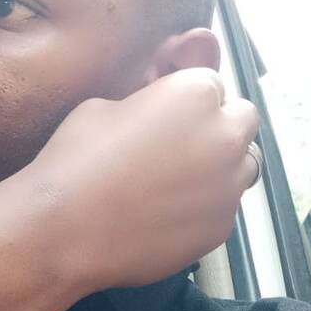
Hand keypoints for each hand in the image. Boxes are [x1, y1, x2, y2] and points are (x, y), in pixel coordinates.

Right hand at [27, 68, 258, 292]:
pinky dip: (206, 205)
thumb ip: (147, 104)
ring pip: (244, 165)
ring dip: (222, 164)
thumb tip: (156, 115)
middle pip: (243, 119)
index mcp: (196, 94)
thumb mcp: (104, 106)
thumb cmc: (78, 158)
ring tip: (179, 179)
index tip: (167, 111)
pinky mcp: (221, 227)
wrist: (67, 228)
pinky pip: (225, 206)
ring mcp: (228, 186)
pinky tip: (168, 213)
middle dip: (219, 124)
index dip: (187, 95)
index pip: (211, 81)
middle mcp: (224, 136)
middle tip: (181, 141)